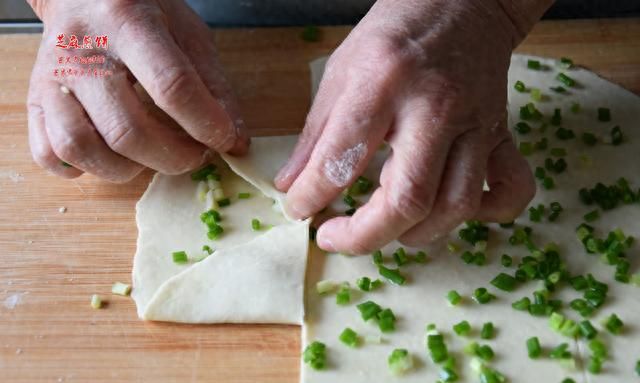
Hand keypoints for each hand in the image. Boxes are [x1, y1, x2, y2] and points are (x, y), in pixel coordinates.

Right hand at [26, 0, 248, 181]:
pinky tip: (109, 157)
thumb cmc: (144, 13)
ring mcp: (52, 78)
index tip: (224, 142)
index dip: (205, 124)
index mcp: (129, 23)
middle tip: (195, 156)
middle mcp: (82, 51)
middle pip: (126, 129)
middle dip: (173, 158)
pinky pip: (48, 153)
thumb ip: (214, 87)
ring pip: (80, 147)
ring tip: (152, 158)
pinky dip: (81, 169)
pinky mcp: (35, 99)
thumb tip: (235, 141)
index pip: (171, 86)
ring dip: (126, 169)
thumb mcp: (190, 36)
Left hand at [275, 0, 548, 253]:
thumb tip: (292, 187)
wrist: (462, 3)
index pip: (342, 160)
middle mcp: (434, 109)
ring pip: (457, 206)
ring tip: (384, 227)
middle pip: (408, 199)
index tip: (299, 209)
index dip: (311, 197)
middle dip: (363, 235)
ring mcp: (477, 125)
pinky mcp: (502, 135)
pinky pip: (512, 190)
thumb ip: (315, 136)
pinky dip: (485, 217)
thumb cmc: (394, 35)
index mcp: (382, 85)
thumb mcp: (340, 72)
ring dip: (414, 234)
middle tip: (334, 236)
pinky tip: (448, 212)